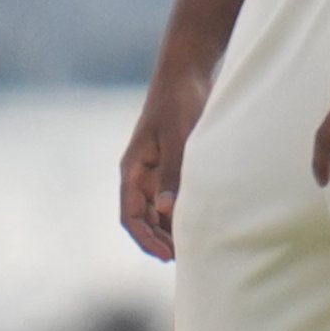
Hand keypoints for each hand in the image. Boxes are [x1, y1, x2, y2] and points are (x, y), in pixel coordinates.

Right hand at [119, 69, 210, 260]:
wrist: (185, 73)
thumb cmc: (179, 102)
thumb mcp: (178, 139)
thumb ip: (172, 174)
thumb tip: (164, 210)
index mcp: (133, 169)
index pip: (130, 215)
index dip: (145, 239)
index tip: (167, 255)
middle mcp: (140, 174)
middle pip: (142, 218)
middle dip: (158, 240)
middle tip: (186, 256)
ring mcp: (154, 170)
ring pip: (156, 210)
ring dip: (169, 229)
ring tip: (194, 244)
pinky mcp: (170, 165)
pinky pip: (170, 197)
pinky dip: (179, 212)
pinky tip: (199, 221)